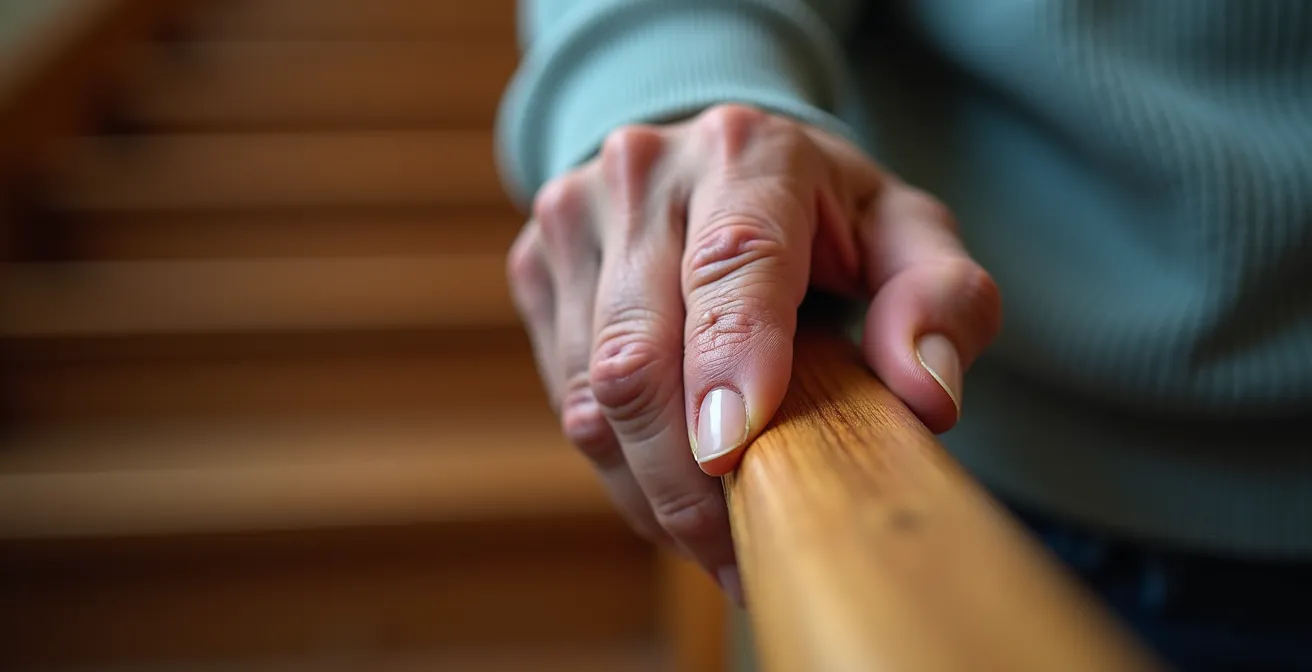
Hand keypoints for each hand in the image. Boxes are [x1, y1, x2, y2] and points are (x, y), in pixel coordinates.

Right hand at [506, 105, 1001, 599]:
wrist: (708, 161)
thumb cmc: (824, 214)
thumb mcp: (906, 237)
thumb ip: (942, 300)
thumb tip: (926, 396)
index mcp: (749, 151)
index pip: (734, 258)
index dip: (728, 359)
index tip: (733, 454)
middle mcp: (644, 172)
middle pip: (639, 348)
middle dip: (683, 475)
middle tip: (739, 556)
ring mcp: (574, 220)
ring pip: (593, 393)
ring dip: (652, 490)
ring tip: (715, 539)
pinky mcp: (536, 269)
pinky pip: (568, 401)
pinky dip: (621, 468)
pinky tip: (674, 492)